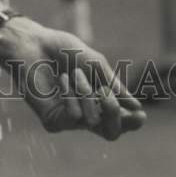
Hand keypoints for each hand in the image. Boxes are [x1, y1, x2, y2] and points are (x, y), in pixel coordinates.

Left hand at [0, 17, 146, 140]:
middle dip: (113, 113)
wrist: (35, 43)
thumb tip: (135, 107)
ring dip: (86, 92)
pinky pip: (74, 118)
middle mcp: (86, 114)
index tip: (140, 115)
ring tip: (74, 74)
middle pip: (112, 133)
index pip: (121, 121)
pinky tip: (62, 81)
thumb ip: (114, 86)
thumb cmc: (64, 51)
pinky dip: (71, 96)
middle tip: (105, 93)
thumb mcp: (96, 64)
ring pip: (92, 121)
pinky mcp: (53, 121)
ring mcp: (69, 119)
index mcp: (99, 101)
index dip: (132, 122)